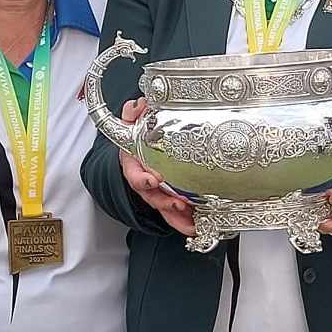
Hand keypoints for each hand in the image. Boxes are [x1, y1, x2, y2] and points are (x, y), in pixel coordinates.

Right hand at [116, 99, 196, 234]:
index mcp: (133, 165)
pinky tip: (199, 224)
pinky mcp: (169, 197)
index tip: (153, 179)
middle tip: (180, 205)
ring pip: (165, 209)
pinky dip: (186, 219)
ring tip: (192, 223)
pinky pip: (177, 211)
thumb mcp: (133, 119)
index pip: (135, 175)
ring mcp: (157, 191)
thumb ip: (134, 112)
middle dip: (166, 204)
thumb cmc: (137, 134)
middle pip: (152, 198)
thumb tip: (137, 107)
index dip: (143, 179)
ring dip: (178, 217)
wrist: (138, 143)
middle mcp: (145, 182)